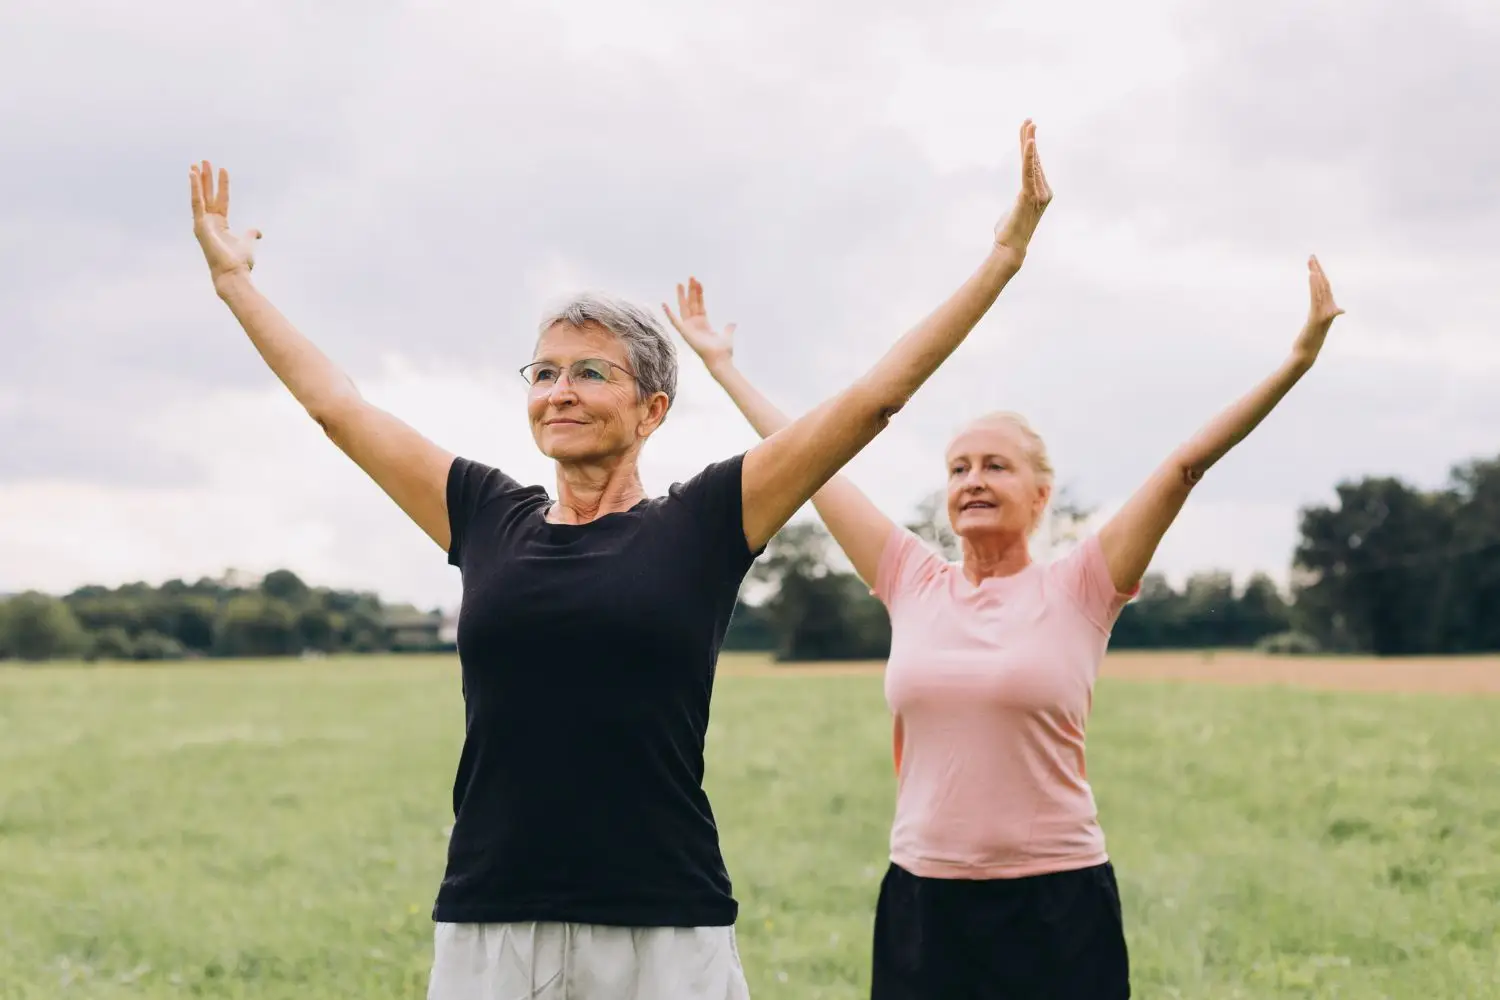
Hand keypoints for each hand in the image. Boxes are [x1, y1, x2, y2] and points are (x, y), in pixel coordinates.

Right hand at [190, 160, 261, 285]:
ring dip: (198, 180)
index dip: (222, 184)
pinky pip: (196, 203)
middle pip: (207, 195)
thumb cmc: (239, 262)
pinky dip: (194, 189)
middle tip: (203, 161)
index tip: (223, 169)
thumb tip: (258, 231)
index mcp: (220, 224)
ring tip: (196, 164)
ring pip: (199, 196)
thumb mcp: (248, 242)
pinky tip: (193, 175)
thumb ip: (251, 233)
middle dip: (206, 178)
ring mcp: (202, 224)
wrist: (233, 273)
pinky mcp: (199, 226)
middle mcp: (209, 222)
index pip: (221, 199)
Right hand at [662, 277, 735, 371]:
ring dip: (681, 296)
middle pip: (692, 303)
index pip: (700, 304)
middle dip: (690, 290)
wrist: (720, 360)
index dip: (699, 293)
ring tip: (679, 283)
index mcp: (703, 323)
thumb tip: (733, 323)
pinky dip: (669, 314)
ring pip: (685, 307)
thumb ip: (728, 328)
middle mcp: (695, 324)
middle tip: (690, 277)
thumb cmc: (723, 351)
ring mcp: (689, 328)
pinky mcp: (685, 333)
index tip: (698, 282)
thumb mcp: (727, 335)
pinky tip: (664, 304)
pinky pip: (675, 322)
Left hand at [992, 119, 1052, 266]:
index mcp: (1041, 192)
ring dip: (1028, 142)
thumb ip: (1018, 202)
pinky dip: (1029, 156)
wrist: (1010, 248)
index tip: (1027, 130)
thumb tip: (1015, 206)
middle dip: (1030, 138)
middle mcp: (1043, 191)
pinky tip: (1029, 142)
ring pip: (1031, 163)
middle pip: (1034, 160)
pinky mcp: (1028, 194)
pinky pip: (1028, 171)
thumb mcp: (1015, 211)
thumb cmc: (1009, 232)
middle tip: (1029, 119)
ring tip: (1028, 124)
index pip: (1034, 165)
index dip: (1030, 147)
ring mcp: (1038, 193)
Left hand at [1290, 255, 1344, 365]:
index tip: (1313, 262)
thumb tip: (1335, 311)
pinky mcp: (1318, 318)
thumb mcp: (1316, 325)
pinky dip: (1315, 286)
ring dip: (1317, 276)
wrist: (1306, 354)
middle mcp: (1328, 309)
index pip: (1324, 287)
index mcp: (1326, 308)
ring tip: (1311, 264)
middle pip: (1324, 285)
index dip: (1320, 274)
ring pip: (1321, 290)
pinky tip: (1311, 276)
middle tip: (1311, 256)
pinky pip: (1317, 299)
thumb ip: (1322, 315)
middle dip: (1318, 270)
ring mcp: (1324, 313)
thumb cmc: (1309, 341)